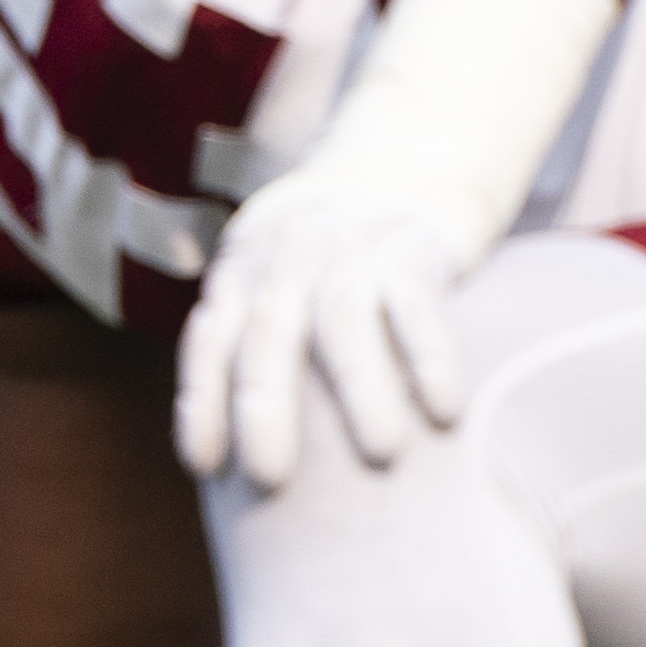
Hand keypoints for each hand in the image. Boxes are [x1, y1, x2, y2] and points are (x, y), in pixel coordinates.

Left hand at [171, 157, 487, 491]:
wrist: (398, 168)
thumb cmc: (319, 262)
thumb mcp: (261, 278)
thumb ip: (235, 340)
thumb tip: (204, 458)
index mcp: (242, 276)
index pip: (210, 342)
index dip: (201, 403)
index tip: (204, 466)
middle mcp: (288, 261)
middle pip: (269, 335)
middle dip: (265, 409)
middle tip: (271, 478)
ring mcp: (350, 251)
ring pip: (345, 322)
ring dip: (362, 390)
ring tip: (383, 455)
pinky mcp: (412, 249)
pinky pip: (419, 308)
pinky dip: (432, 359)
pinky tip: (445, 413)